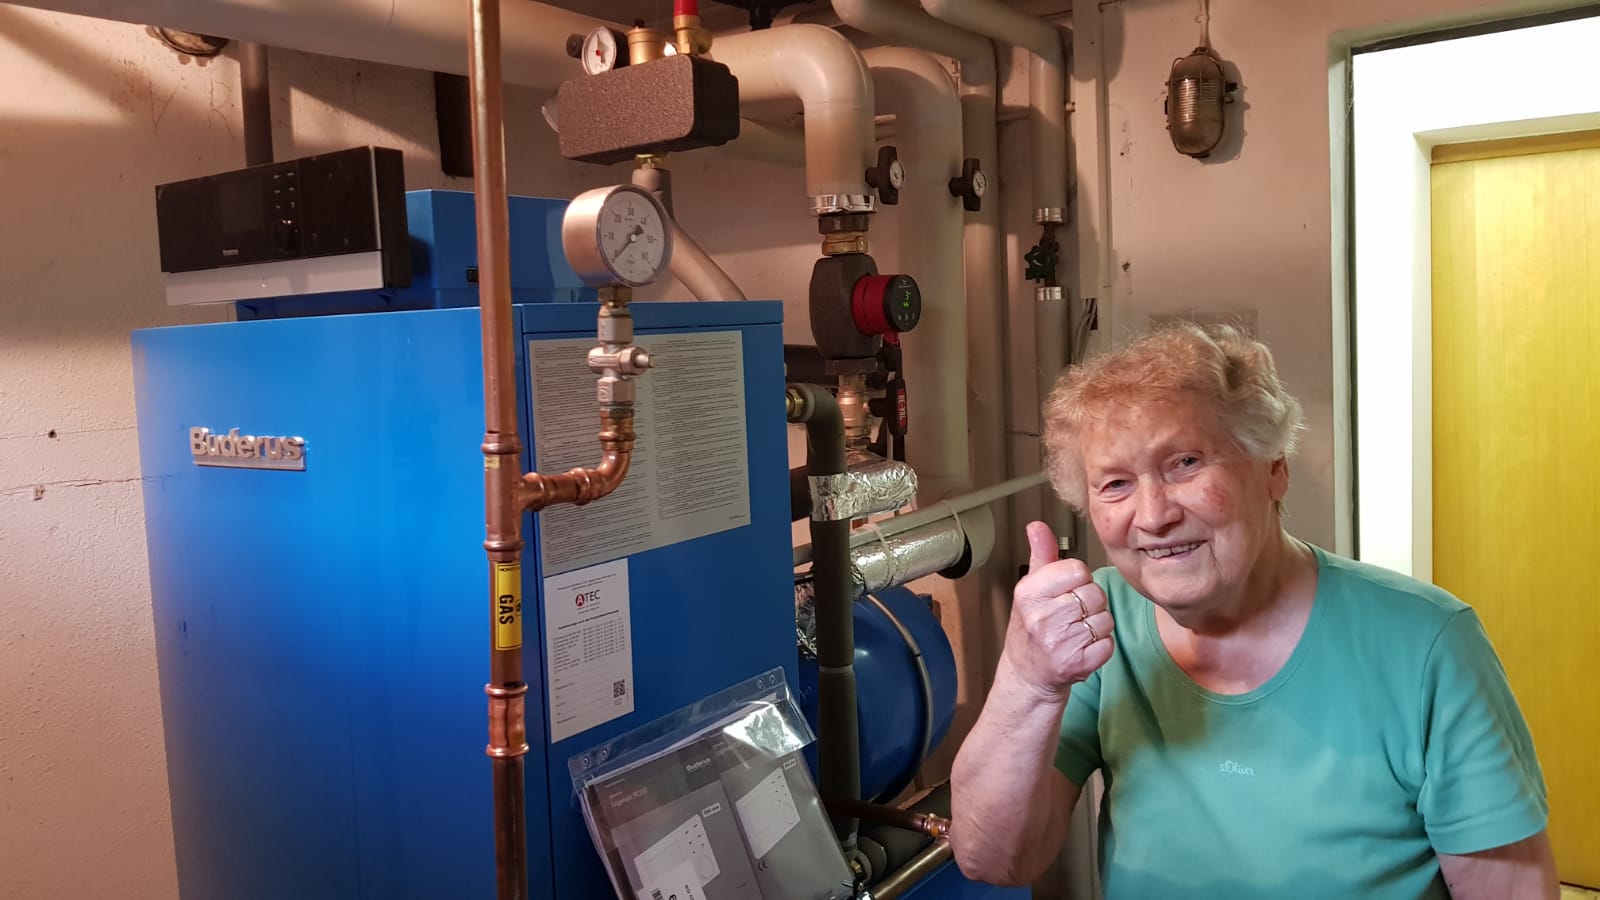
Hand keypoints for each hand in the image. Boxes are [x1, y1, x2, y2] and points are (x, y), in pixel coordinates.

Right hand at [1004, 521, 1114, 697]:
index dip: (1079, 580)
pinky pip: (1108, 644)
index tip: (1067, 591)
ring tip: (1076, 631)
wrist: (1027, 674)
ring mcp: (1059, 642)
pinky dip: (1101, 646)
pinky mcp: (1077, 664)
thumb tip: (1037, 526)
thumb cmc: (1032, 626)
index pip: (1078, 570)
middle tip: (1072, 614)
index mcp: (1030, 593)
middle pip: (1095, 594)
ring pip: (1105, 619)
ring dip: (1097, 625)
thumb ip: (1041, 555)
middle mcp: (1042, 617)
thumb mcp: (1031, 588)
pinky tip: (1082, 647)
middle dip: (1090, 603)